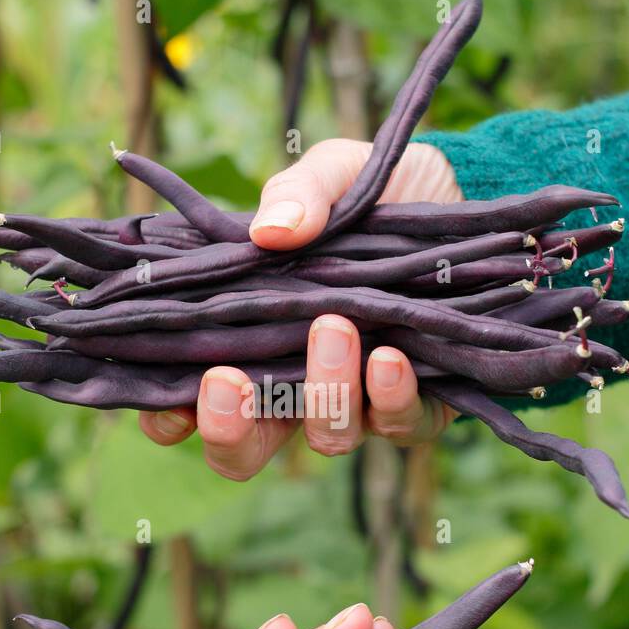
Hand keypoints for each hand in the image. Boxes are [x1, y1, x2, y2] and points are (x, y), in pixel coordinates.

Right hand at [139, 140, 460, 478]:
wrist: (463, 194)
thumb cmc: (373, 196)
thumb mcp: (327, 176)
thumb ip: (296, 195)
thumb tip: (272, 231)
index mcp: (249, 343)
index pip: (188, 404)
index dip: (168, 419)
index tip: (165, 401)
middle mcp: (295, 388)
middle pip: (245, 451)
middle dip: (228, 431)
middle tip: (225, 382)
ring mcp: (356, 403)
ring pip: (326, 437)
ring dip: (322, 391)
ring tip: (332, 327)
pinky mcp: (419, 404)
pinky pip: (400, 426)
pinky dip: (390, 398)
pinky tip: (389, 356)